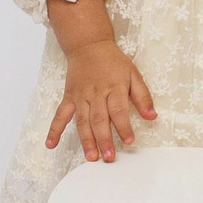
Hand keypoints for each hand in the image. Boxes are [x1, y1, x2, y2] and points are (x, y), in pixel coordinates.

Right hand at [47, 38, 157, 161]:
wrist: (89, 45)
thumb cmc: (113, 62)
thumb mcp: (133, 74)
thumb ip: (142, 96)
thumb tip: (152, 116)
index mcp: (114, 87)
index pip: (118, 110)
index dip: (123, 126)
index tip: (129, 141)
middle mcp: (96, 94)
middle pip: (99, 119)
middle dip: (103, 139)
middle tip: (108, 157)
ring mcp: (80, 97)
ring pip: (82, 121)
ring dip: (86, 140)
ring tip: (91, 157)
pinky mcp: (69, 97)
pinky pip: (60, 114)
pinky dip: (54, 129)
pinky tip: (51, 144)